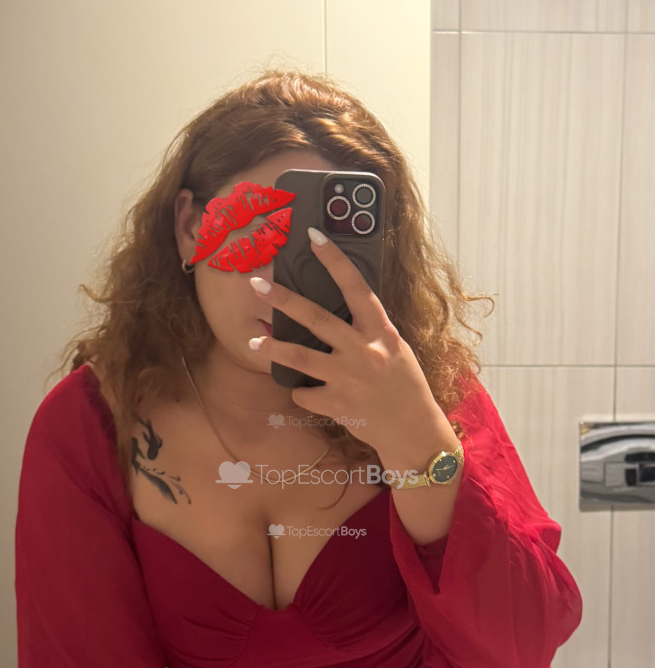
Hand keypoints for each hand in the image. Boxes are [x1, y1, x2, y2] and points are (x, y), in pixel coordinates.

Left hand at [249, 229, 438, 448]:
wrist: (413, 430)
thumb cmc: (405, 386)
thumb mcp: (395, 349)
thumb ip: (369, 331)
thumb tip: (339, 311)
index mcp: (381, 332)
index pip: (356, 287)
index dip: (335, 260)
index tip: (314, 237)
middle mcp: (363, 351)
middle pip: (316, 318)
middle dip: (283, 300)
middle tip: (257, 285)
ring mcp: (348, 378)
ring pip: (300, 357)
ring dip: (274, 346)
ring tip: (255, 339)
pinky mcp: (336, 404)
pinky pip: (306, 393)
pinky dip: (303, 392)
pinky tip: (309, 392)